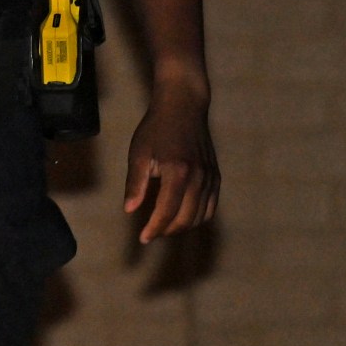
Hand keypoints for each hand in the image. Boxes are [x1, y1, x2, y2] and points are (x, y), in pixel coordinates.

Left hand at [124, 79, 218, 242]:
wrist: (184, 106)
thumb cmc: (156, 129)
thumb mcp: (138, 154)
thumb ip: (134, 184)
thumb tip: (129, 210)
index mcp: (177, 172)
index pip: (167, 212)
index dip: (154, 228)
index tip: (143, 238)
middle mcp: (199, 177)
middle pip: (185, 218)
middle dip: (167, 230)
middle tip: (150, 234)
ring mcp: (211, 177)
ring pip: (200, 215)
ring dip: (182, 226)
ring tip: (163, 227)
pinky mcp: (216, 176)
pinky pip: (211, 206)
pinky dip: (198, 217)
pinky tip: (182, 217)